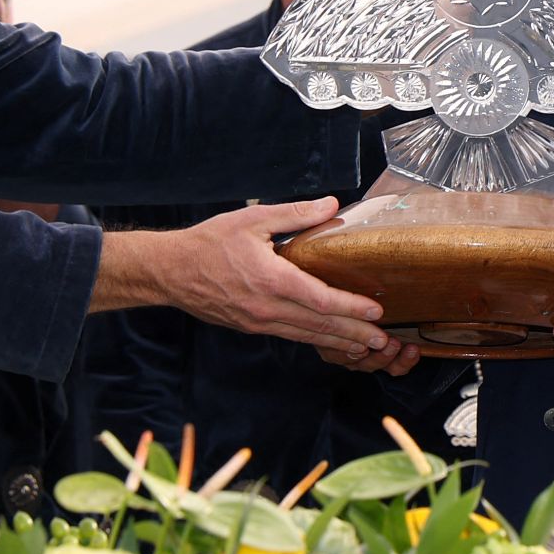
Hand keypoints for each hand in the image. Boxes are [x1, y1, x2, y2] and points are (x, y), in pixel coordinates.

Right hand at [161, 201, 416, 372]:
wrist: (169, 271)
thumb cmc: (209, 242)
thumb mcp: (253, 218)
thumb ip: (295, 213)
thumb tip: (331, 204)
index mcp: (270, 279)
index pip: (320, 299)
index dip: (351, 307)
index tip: (377, 311)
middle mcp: (266, 307)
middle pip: (320, 326)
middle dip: (355, 335)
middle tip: (384, 342)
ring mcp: (258, 321)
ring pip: (307, 336)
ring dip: (339, 343)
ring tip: (367, 349)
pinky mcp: (252, 327)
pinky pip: (290, 336)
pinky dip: (315, 341)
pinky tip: (332, 343)